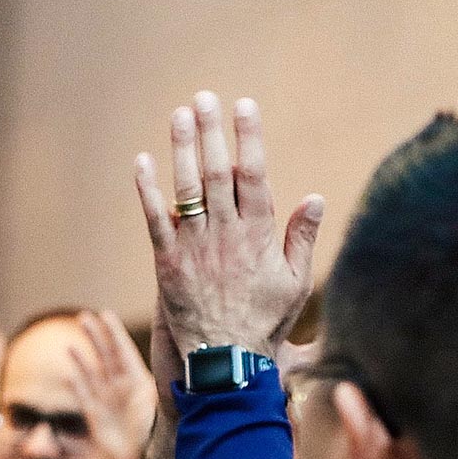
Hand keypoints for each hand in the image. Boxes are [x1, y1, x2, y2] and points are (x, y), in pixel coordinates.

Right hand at [64, 310, 157, 458]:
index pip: (122, 350)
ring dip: (83, 357)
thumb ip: (154, 384)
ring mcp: (108, 402)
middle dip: (95, 336)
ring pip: (92, 373)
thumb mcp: (157, 405)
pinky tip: (68, 374)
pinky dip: (76, 384)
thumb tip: (167, 361)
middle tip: (83, 316)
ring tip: (72, 343)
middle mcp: (122, 388)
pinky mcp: (96, 418)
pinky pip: (83, 396)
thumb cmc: (155, 434)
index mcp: (138, 382)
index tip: (105, 314)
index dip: (113, 332)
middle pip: (105, 356)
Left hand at [134, 94, 324, 361]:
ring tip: (180, 115)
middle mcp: (225, 235)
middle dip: (211, 132)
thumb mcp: (295, 282)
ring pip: (187, 190)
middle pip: (218, 173)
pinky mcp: (166, 264)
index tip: (244, 107)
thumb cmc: (263, 321)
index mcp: (259, 235)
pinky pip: (154, 221)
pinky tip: (141, 162)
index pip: (255, 175)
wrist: (225, 361)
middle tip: (205, 98)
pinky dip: (147, 191)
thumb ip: (301, 238)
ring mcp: (194, 248)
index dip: (248, 138)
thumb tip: (315, 197)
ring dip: (182, 149)